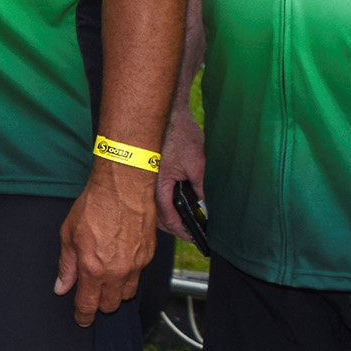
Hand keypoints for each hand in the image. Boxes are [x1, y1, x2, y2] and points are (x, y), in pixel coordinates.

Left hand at [55, 163, 154, 325]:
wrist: (123, 185)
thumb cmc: (95, 204)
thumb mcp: (69, 234)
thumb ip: (66, 265)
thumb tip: (61, 286)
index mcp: (93, 268)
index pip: (88, 305)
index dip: (83, 316)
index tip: (81, 319)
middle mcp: (117, 272)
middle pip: (110, 305)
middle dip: (100, 303)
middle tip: (92, 292)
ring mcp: (135, 265)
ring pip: (127, 294)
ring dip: (116, 291)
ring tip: (106, 276)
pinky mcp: (148, 256)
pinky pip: (139, 276)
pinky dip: (129, 275)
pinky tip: (120, 260)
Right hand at [156, 105, 205, 241]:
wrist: (164, 112)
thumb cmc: (178, 134)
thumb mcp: (197, 163)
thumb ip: (201, 188)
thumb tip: (206, 207)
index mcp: (158, 186)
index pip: (169, 220)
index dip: (184, 232)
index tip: (195, 238)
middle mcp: (147, 186)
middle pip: (158, 218)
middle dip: (175, 226)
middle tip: (192, 231)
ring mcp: (145, 180)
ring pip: (154, 207)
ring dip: (168, 214)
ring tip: (186, 217)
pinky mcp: (145, 173)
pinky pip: (151, 195)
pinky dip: (163, 201)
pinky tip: (175, 199)